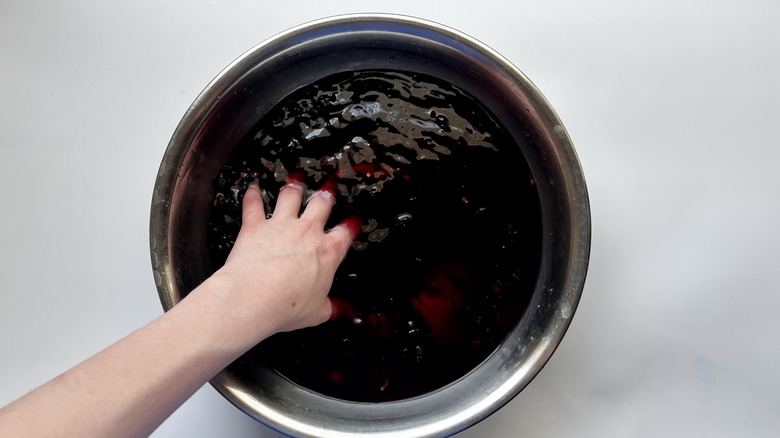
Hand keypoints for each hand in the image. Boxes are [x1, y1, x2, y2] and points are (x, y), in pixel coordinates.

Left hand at [207, 174, 360, 340]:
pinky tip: (253, 186)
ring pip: (290, 196)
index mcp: (327, 252)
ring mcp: (280, 225)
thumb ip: (330, 307)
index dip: (351, 227)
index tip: (353, 223)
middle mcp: (306, 232)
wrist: (255, 295)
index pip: (344, 234)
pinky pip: (253, 204)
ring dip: (294, 186)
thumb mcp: (317, 312)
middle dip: (326, 194)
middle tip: (329, 187)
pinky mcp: (255, 226)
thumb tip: (340, 312)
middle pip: (321, 204)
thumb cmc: (287, 304)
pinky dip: (253, 194)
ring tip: (296, 179)